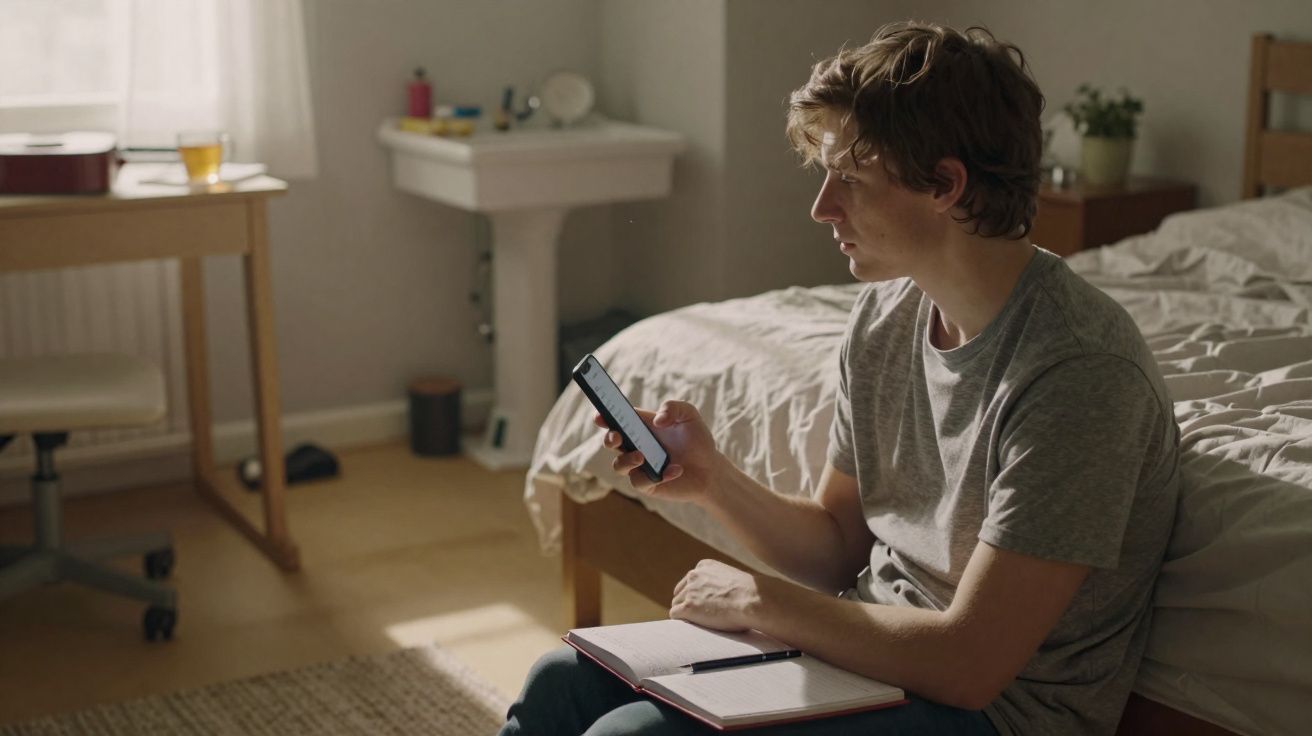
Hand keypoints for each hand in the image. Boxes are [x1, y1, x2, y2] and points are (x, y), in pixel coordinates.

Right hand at [595, 400, 721, 504]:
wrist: (711, 469)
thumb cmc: (697, 440)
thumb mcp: (689, 415)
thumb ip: (673, 407)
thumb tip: (658, 420)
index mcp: (641, 426)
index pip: (617, 419)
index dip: (604, 416)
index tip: (599, 416)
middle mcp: (636, 445)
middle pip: (611, 442)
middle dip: (609, 438)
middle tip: (617, 437)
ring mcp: (640, 466)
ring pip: (619, 465)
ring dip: (626, 460)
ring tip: (642, 457)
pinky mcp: (647, 484)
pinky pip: (641, 482)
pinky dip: (656, 476)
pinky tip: (676, 470)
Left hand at [669, 559, 761, 631]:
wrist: (753, 600)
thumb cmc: (750, 594)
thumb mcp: (732, 579)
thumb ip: (719, 583)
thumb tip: (719, 597)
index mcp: (704, 566)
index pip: (689, 581)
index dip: (695, 594)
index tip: (702, 603)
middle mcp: (694, 575)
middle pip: (681, 593)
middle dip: (688, 603)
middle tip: (700, 616)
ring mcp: (689, 591)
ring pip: (677, 604)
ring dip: (686, 613)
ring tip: (701, 622)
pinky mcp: (688, 607)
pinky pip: (675, 615)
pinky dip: (682, 621)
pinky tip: (694, 625)